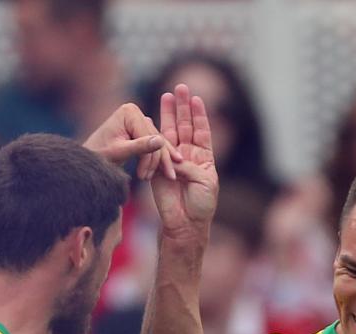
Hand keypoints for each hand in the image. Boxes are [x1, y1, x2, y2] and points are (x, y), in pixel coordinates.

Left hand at [83, 103, 181, 179]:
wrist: (88, 159)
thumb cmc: (99, 155)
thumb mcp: (119, 152)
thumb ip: (140, 147)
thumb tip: (160, 141)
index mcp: (129, 111)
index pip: (147, 136)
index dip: (150, 158)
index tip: (145, 177)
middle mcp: (135, 112)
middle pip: (154, 138)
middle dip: (159, 160)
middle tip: (168, 178)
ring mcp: (138, 120)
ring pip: (157, 143)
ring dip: (162, 161)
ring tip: (169, 176)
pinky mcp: (140, 129)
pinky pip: (154, 144)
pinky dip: (160, 157)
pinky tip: (171, 167)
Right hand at [150, 84, 219, 238]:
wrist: (185, 223)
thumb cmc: (201, 204)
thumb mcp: (204, 181)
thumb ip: (189, 165)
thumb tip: (172, 155)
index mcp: (204, 158)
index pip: (202, 131)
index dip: (199, 114)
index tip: (196, 98)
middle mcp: (188, 156)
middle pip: (185, 126)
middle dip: (183, 107)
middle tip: (180, 87)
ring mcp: (172, 160)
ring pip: (170, 132)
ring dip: (168, 114)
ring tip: (166, 95)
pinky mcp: (158, 167)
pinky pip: (156, 148)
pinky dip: (154, 133)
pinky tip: (151, 118)